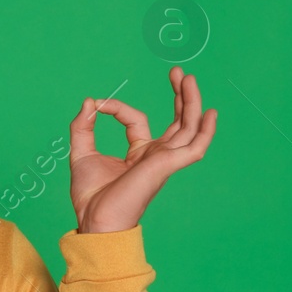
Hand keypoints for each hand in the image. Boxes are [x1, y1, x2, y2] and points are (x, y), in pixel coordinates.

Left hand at [67, 66, 216, 232]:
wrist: (94, 219)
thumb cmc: (90, 196)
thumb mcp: (81, 153)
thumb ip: (82, 127)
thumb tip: (90, 101)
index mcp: (139, 153)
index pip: (135, 119)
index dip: (116, 107)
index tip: (98, 104)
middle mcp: (156, 155)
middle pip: (177, 121)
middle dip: (179, 96)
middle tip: (178, 72)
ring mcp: (164, 160)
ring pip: (188, 127)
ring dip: (191, 102)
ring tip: (189, 78)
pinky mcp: (167, 166)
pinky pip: (195, 148)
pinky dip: (205, 131)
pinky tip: (210, 113)